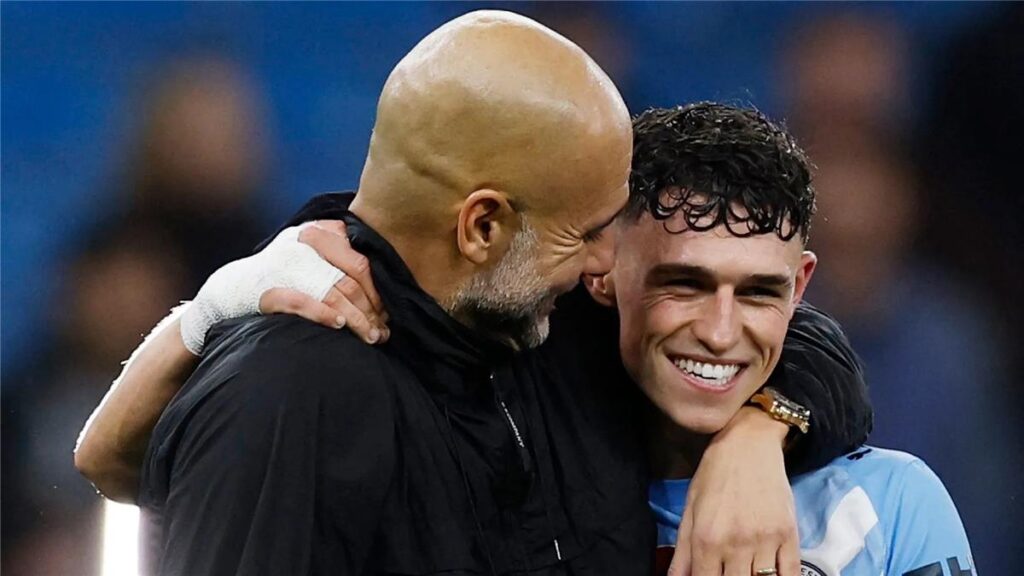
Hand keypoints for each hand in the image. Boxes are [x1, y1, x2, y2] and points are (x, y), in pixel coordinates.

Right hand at [260, 220, 388, 344]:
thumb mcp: (316, 252)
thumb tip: (388, 280)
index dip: (379, 287)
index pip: (361, 259)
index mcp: (319, 231)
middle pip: (350, 279)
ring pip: (333, 292)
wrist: (241, 285)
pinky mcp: (269, 289)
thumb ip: (344, 254)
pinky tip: (340, 325)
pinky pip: (302, 302)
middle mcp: (302, 243)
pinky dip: (324, 314)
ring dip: (357, 319)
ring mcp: (285, 265)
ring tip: (371, 336)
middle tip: (384, 328)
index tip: (389, 309)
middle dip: (372, 308)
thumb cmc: (288, 272)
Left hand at [669, 407, 799, 575]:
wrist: (749, 444)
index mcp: (706, 539)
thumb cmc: (714, 474)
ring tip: (746, 572)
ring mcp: (765, 541)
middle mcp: (735, 544)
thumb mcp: (691, 508)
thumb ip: (683, 550)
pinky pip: (790, 574)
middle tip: (728, 572)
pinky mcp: (789, 535)